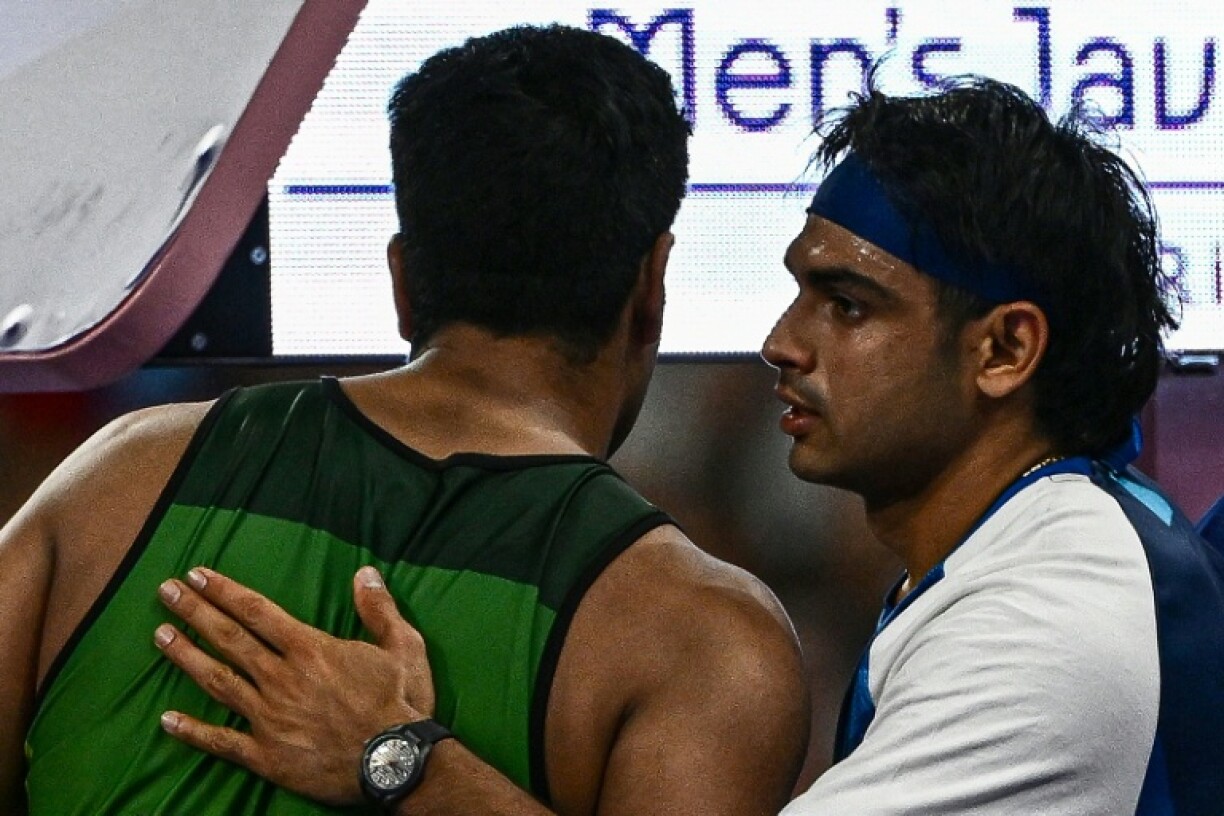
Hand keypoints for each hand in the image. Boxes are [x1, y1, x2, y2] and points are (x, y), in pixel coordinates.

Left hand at [153, 565, 435, 805]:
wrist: (394, 762)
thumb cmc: (401, 703)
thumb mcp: (404, 646)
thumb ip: (380, 609)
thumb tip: (365, 573)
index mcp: (311, 649)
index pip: (257, 612)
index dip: (224, 591)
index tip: (198, 574)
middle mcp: (282, 678)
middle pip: (229, 639)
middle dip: (195, 612)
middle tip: (166, 591)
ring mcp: (269, 717)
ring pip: (218, 681)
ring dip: (186, 656)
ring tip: (159, 635)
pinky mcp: (266, 756)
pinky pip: (222, 741)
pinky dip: (193, 730)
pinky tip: (167, 720)